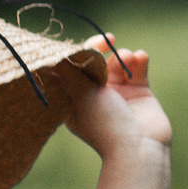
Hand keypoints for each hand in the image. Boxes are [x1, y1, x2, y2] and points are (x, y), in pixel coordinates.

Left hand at [58, 43, 171, 159]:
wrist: (139, 148)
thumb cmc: (104, 125)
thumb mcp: (81, 95)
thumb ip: (68, 72)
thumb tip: (47, 57)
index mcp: (75, 99)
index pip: (73, 68)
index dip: (79, 52)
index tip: (87, 43)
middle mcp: (94, 95)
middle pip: (95, 62)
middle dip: (101, 49)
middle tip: (108, 40)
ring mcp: (118, 93)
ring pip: (117, 63)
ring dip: (122, 56)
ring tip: (129, 58)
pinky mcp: (139, 92)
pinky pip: (137, 69)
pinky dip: (139, 60)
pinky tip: (141, 57)